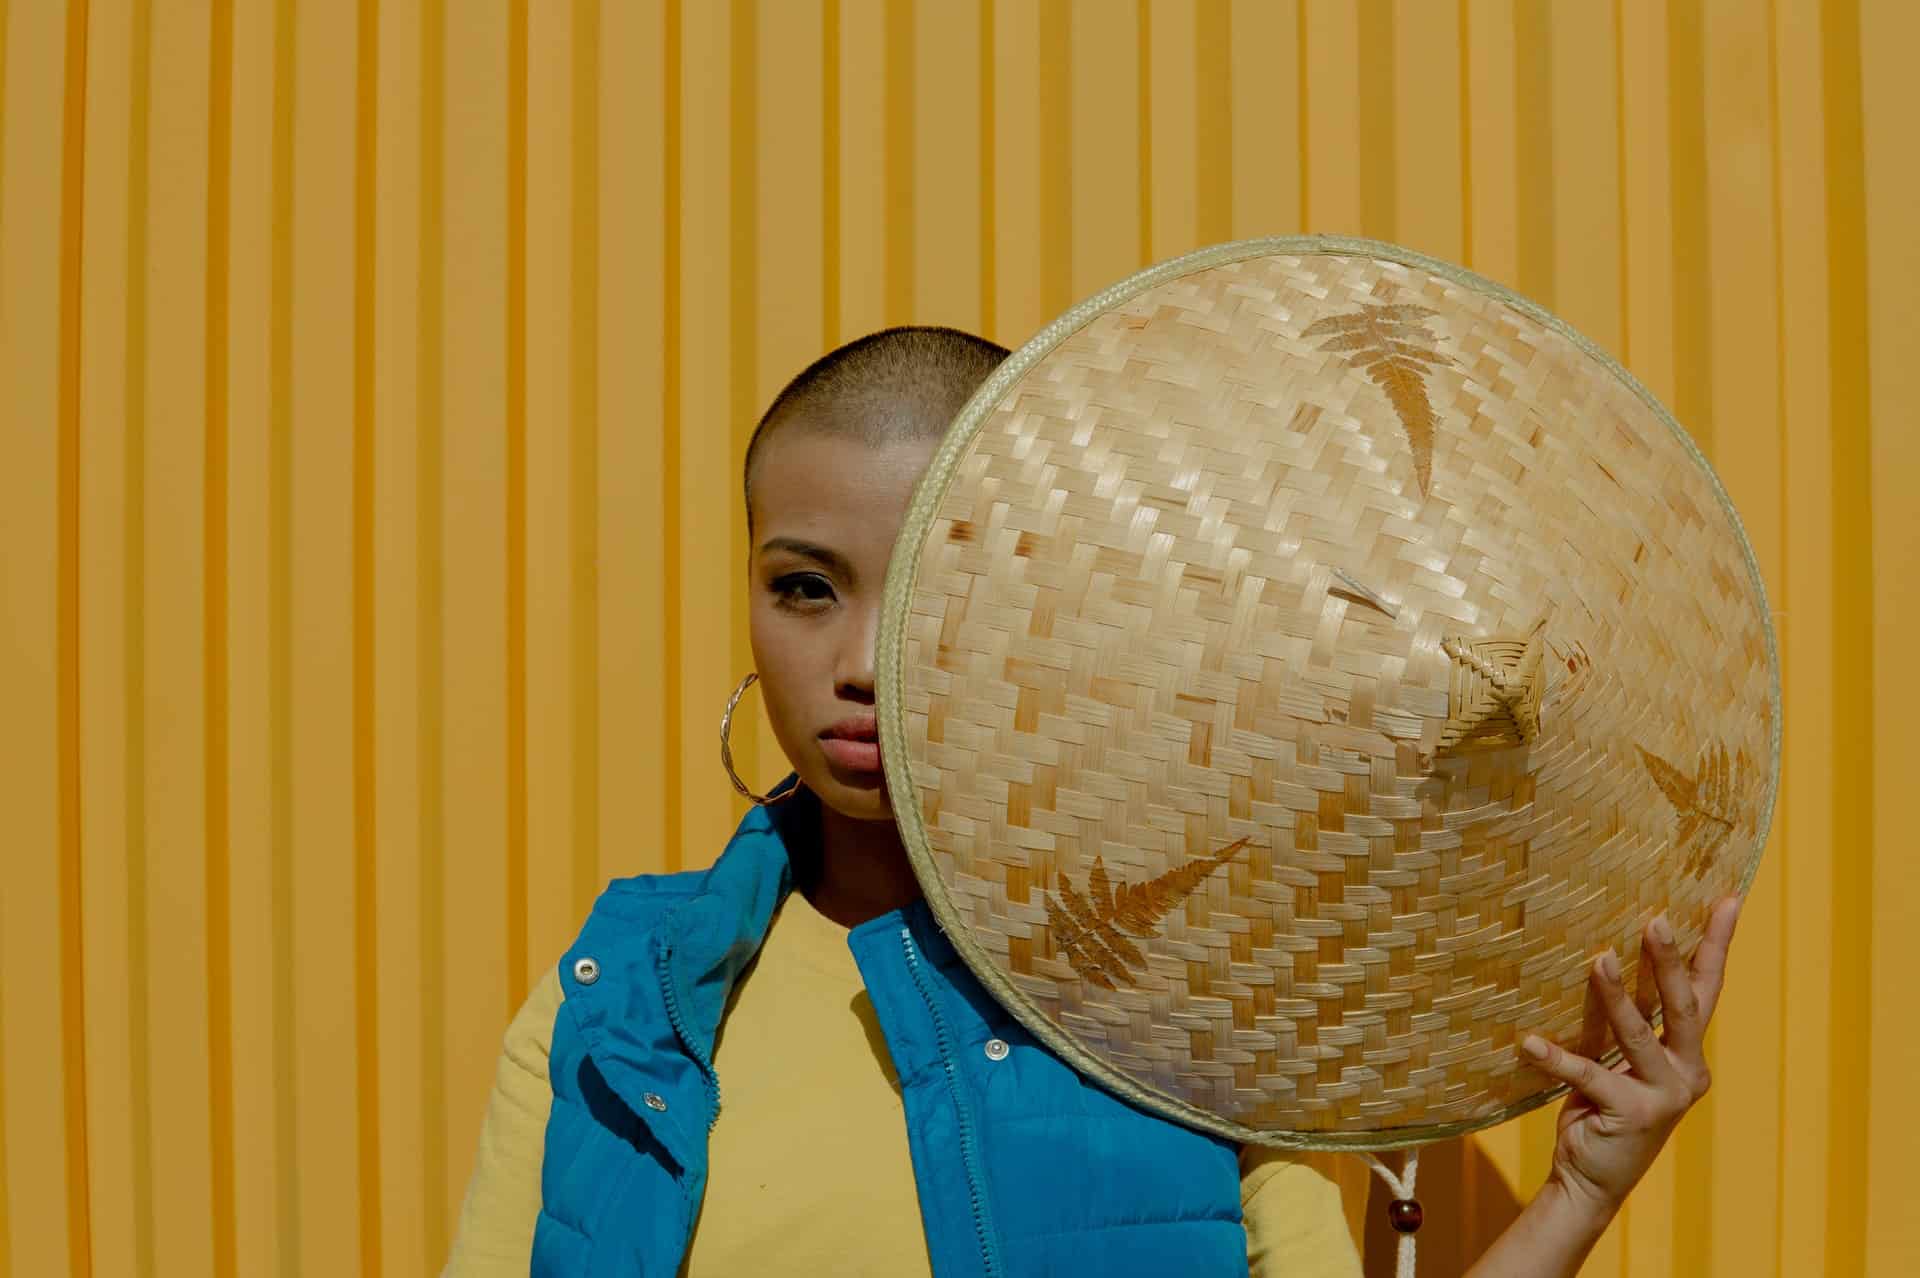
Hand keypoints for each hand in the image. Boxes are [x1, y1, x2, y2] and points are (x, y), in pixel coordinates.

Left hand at [1519, 896, 1740, 1216]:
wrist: (1592, 1178)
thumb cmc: (1605, 1107)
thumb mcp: (1624, 1060)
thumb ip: (1630, 1021)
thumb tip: (1605, 951)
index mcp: (1689, 1054)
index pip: (1706, 989)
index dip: (1716, 944)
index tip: (1728, 898)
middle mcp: (1686, 1072)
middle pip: (1683, 1007)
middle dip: (1670, 962)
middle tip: (1655, 919)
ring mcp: (1662, 1097)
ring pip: (1639, 1036)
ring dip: (1618, 996)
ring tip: (1599, 958)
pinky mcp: (1628, 1115)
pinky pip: (1587, 1077)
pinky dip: (1556, 1058)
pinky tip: (1529, 1041)